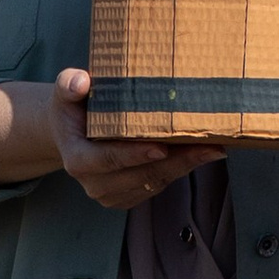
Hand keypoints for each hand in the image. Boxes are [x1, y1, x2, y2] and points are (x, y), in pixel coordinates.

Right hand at [48, 68, 224, 209]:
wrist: (71, 133)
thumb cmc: (72, 109)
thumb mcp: (65, 92)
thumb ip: (69, 85)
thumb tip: (81, 81)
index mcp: (78, 160)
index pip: (108, 160)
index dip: (135, 155)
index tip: (163, 147)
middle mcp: (94, 183)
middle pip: (141, 174)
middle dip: (177, 161)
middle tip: (208, 145)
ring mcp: (112, 194)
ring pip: (155, 181)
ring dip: (186, 166)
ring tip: (213, 148)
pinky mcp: (128, 197)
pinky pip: (159, 185)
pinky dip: (180, 170)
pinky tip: (200, 154)